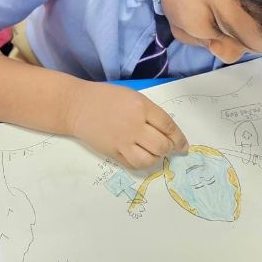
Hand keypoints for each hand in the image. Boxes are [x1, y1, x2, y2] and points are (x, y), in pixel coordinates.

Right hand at [70, 82, 188, 169]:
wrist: (78, 106)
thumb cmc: (107, 97)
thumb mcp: (133, 97)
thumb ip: (151, 112)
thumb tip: (168, 132)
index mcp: (141, 107)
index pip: (168, 126)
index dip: (179, 138)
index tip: (184, 146)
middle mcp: (134, 125)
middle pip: (161, 145)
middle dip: (170, 149)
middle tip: (169, 148)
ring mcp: (122, 141)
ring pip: (149, 159)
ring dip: (156, 158)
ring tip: (154, 153)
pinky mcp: (112, 153)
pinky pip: (133, 164)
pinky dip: (142, 164)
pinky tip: (142, 157)